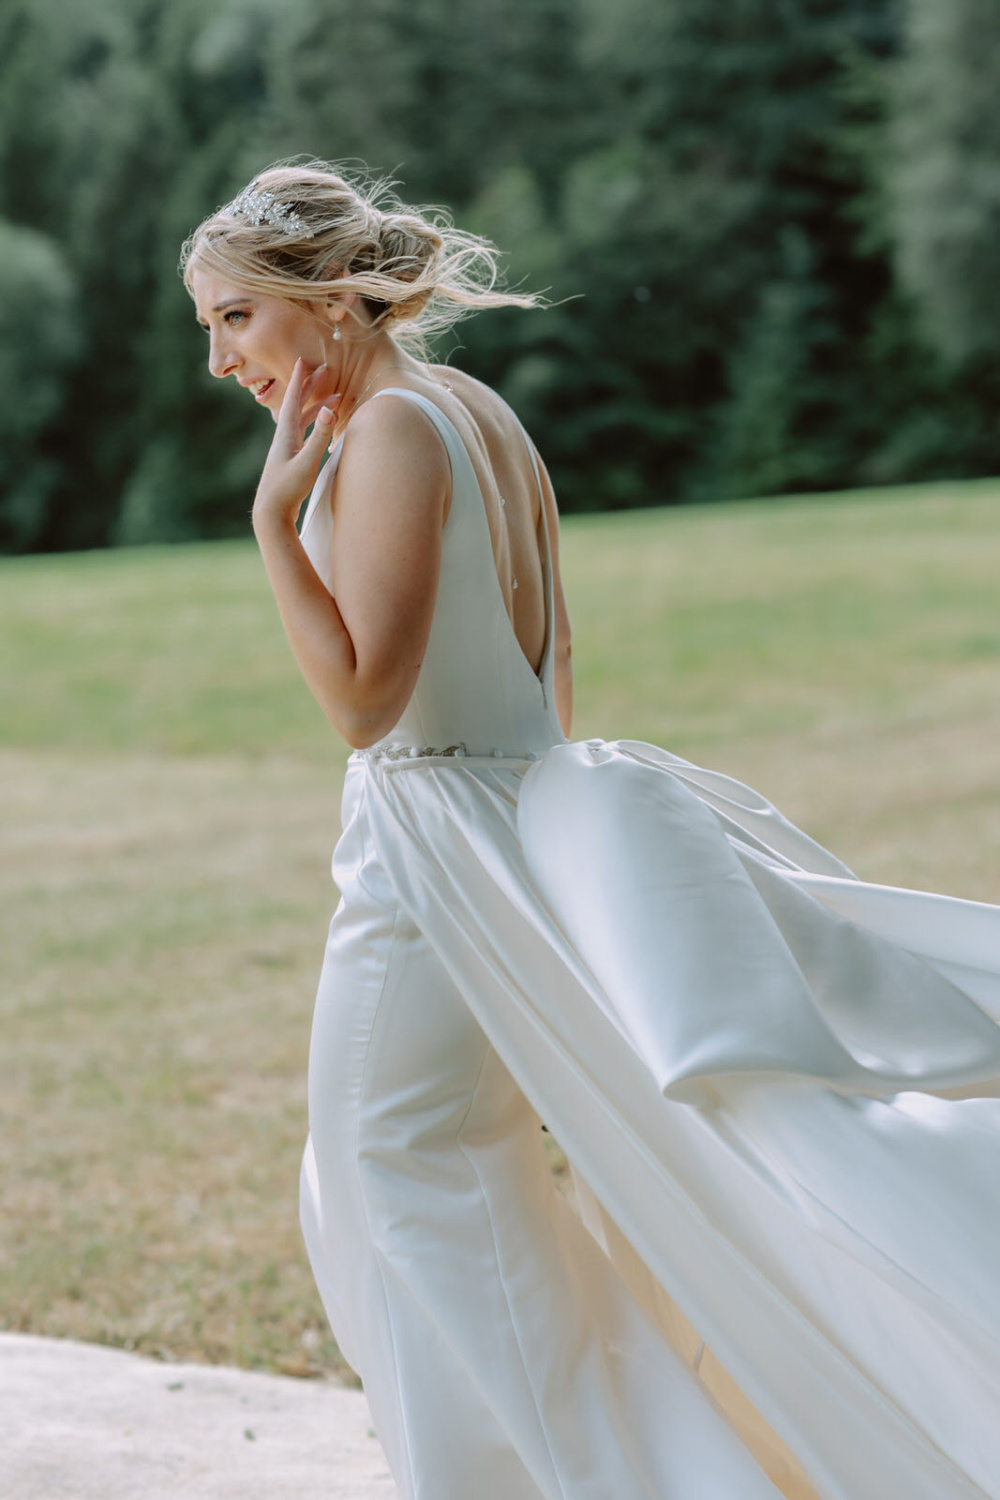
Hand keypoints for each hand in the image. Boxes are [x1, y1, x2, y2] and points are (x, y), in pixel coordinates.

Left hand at [252, 358, 340, 525]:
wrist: (271, 512)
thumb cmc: (288, 488)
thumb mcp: (308, 462)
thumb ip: (320, 435)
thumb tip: (330, 409)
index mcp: (286, 433)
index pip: (293, 399)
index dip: (299, 379)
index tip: (303, 360)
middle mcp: (284, 437)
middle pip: (299, 405)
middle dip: (311, 387)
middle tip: (323, 370)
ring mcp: (287, 448)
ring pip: (303, 419)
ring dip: (317, 406)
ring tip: (335, 397)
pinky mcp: (291, 459)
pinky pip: (305, 433)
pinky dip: (315, 424)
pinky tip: (322, 426)